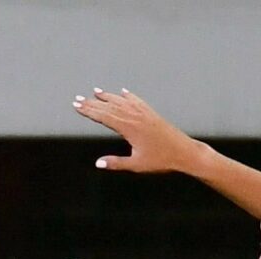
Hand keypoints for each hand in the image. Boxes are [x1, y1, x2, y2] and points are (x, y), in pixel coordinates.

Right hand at [73, 87, 200, 174]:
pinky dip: (128, 96)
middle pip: (109, 107)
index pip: (104, 116)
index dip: (89, 111)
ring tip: (96, 91)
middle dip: (92, 103)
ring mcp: (144, 113)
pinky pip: (137, 101)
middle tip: (78, 98)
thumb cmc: (161, 160)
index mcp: (129, 127)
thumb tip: (98, 163)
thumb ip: (116, 163)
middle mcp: (135, 116)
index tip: (77, 106)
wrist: (184, 152)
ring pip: (122, 101)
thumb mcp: (136, 165)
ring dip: (108, 96)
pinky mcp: (152, 113)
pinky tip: (123, 92)